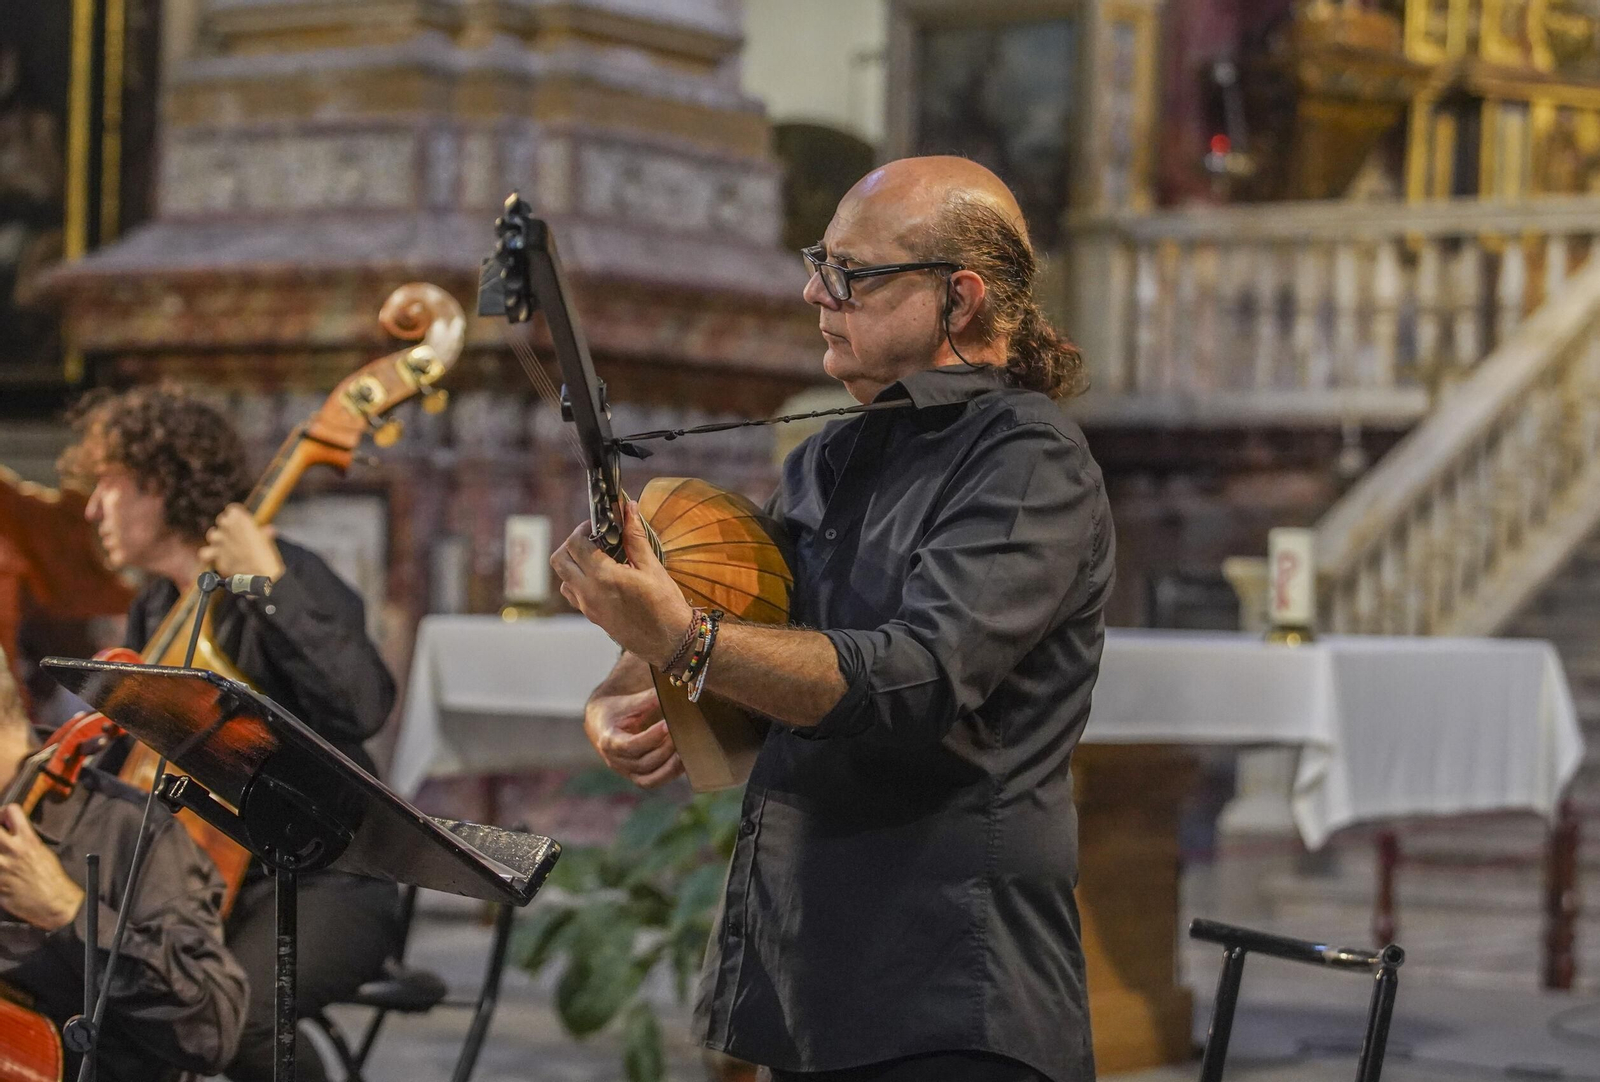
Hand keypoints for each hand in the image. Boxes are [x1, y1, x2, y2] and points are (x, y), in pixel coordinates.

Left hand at [0, 805, 84, 931]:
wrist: (52, 902)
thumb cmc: (50, 877)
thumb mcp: (41, 851)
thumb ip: (23, 840)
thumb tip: (9, 833)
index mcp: (28, 840)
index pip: (11, 810)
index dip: (3, 812)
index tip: (2, 819)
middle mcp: (12, 850)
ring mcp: (1, 867)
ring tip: (0, 856)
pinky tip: (0, 872)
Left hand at [200, 504, 285, 580]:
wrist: (258, 575)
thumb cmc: (265, 555)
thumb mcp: (267, 541)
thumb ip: (263, 533)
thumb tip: (268, 531)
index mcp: (239, 518)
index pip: (232, 510)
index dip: (238, 516)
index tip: (243, 522)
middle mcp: (226, 527)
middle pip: (222, 520)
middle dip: (228, 526)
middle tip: (237, 534)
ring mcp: (218, 541)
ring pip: (212, 534)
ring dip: (218, 538)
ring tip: (225, 544)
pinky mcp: (214, 556)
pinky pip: (205, 553)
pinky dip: (210, 555)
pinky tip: (217, 557)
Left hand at [550, 500, 693, 666]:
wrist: (670, 642)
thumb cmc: (666, 604)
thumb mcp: (652, 567)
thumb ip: (635, 536)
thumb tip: (629, 507)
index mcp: (604, 577)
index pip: (575, 544)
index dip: (583, 529)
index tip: (598, 525)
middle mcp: (589, 593)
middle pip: (559, 560)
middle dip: (571, 544)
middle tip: (593, 539)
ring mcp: (588, 607)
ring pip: (563, 579)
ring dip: (573, 564)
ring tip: (597, 558)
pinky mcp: (592, 617)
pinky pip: (574, 594)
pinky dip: (579, 581)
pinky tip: (601, 578)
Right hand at [584, 683, 682, 788]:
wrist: (602, 724)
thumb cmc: (617, 710)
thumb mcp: (629, 702)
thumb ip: (650, 699)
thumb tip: (676, 691)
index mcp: (608, 740)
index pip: (630, 745)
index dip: (651, 737)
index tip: (668, 725)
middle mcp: (615, 761)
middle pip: (643, 763)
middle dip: (666, 750)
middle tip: (684, 734)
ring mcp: (625, 772)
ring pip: (650, 778)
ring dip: (671, 765)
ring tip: (686, 747)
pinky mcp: (636, 776)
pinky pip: (654, 781)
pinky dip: (670, 773)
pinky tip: (684, 759)